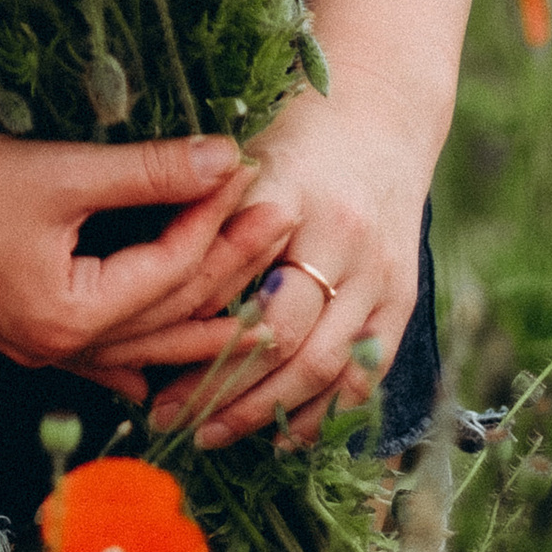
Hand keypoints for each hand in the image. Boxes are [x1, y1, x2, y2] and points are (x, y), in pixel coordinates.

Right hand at [0, 73, 259, 385]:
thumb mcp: (60, 171)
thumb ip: (147, 170)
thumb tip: (226, 156)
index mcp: (71, 317)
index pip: (171, 272)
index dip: (216, 219)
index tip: (253, 173)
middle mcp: (58, 348)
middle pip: (167, 317)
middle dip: (229, 270)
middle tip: (281, 223)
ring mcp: (36, 346)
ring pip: (139, 344)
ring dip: (195, 315)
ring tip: (252, 293)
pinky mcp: (19, 327)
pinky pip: (100, 353)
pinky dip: (140, 344)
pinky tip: (160, 358)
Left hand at [140, 84, 430, 448]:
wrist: (381, 116)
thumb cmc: (290, 138)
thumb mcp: (242, 159)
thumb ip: (205, 218)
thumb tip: (150, 292)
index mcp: (290, 192)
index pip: (237, 280)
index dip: (192, 332)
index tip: (148, 370)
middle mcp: (341, 235)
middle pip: (281, 336)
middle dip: (223, 388)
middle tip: (171, 417)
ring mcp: (378, 270)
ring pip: (323, 364)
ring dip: (266, 412)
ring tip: (214, 434)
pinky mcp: (402, 296)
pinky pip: (365, 371)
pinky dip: (324, 412)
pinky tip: (282, 435)